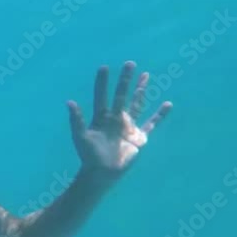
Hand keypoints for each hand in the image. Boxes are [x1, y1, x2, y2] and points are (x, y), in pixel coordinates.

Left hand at [68, 61, 171, 178]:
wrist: (102, 173)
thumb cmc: (89, 156)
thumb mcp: (80, 137)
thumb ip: (76, 120)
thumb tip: (69, 102)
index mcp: (100, 117)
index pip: (101, 96)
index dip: (102, 82)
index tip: (104, 67)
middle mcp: (115, 118)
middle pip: (121, 95)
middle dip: (125, 80)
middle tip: (130, 63)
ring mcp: (128, 126)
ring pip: (136, 104)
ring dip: (141, 90)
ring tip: (145, 75)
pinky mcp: (139, 136)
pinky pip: (152, 123)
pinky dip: (160, 114)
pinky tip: (167, 104)